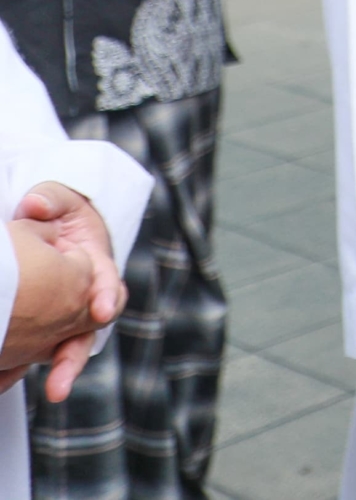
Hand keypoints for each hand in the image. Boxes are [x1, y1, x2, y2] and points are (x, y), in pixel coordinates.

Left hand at [14, 183, 124, 401]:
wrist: (49, 231)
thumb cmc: (56, 213)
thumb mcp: (57, 200)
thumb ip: (50, 200)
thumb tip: (34, 207)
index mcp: (96, 267)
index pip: (108, 285)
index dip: (106, 297)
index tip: (101, 310)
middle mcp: (86, 298)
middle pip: (89, 330)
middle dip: (76, 356)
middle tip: (65, 379)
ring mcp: (66, 317)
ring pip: (67, 348)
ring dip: (62, 371)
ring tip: (54, 392)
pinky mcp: (44, 329)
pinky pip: (36, 352)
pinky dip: (21, 368)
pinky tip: (5, 382)